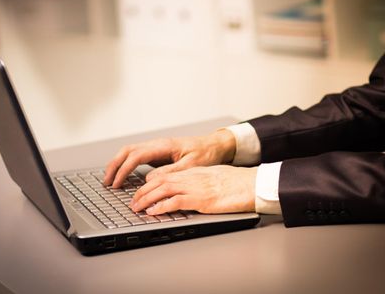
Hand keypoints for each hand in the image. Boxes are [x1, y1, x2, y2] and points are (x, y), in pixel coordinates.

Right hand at [104, 130, 235, 187]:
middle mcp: (157, 144)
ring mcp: (156, 147)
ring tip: (110, 179)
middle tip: (107, 182)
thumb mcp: (191, 165)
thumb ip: (170, 172)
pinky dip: (125, 164)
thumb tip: (149, 179)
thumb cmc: (206, 154)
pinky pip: (136, 156)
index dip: (124, 170)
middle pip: (127, 151)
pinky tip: (122, 175)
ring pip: (129, 152)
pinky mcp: (157, 153)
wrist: (214, 145)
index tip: (117, 183)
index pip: (136, 156)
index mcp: (163, 145)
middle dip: (114, 166)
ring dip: (118, 164)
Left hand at [131, 165, 256, 214]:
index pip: (166, 175)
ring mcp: (195, 188)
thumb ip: (200, 182)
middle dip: (143, 192)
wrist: (251, 183)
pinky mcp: (200, 199)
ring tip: (137, 208)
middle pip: (159, 181)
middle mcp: (191, 178)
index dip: (150, 184)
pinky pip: (175, 201)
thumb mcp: (214, 177)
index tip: (142, 192)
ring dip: (146, 199)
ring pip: (163, 190)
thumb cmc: (237, 182)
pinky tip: (153, 212)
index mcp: (194, 173)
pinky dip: (161, 206)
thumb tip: (192, 190)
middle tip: (133, 202)